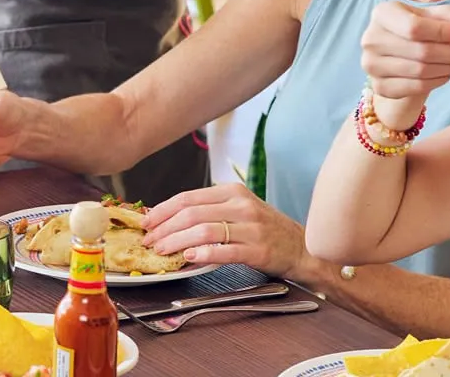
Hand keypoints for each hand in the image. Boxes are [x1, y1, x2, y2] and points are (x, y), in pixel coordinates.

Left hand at [140, 183, 311, 279]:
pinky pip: (224, 251)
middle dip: (164, 227)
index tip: (146, 222)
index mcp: (232, 192)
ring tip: (162, 250)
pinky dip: (203, 254)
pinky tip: (188, 258)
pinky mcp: (258, 250)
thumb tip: (168, 218)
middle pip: (191, 213)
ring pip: (203, 231)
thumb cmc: (266, 230)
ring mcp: (251, 227)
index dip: (162, 210)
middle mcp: (241, 205)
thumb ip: (209, 210)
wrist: (303, 248)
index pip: (188, 197)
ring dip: (176, 241)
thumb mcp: (239, 210)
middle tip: (148, 240)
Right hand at [360, 0, 449, 127]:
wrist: (405, 54)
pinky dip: (437, 81)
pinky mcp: (379, 86)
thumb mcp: (445, 17)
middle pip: (420, 51)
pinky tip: (443, 73)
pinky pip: (416, 87)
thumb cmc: (426, 29)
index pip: (414, 27)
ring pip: (420, 71)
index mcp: (383, 13)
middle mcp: (370, 38)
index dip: (444, 33)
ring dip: (447, 68)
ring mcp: (371, 64)